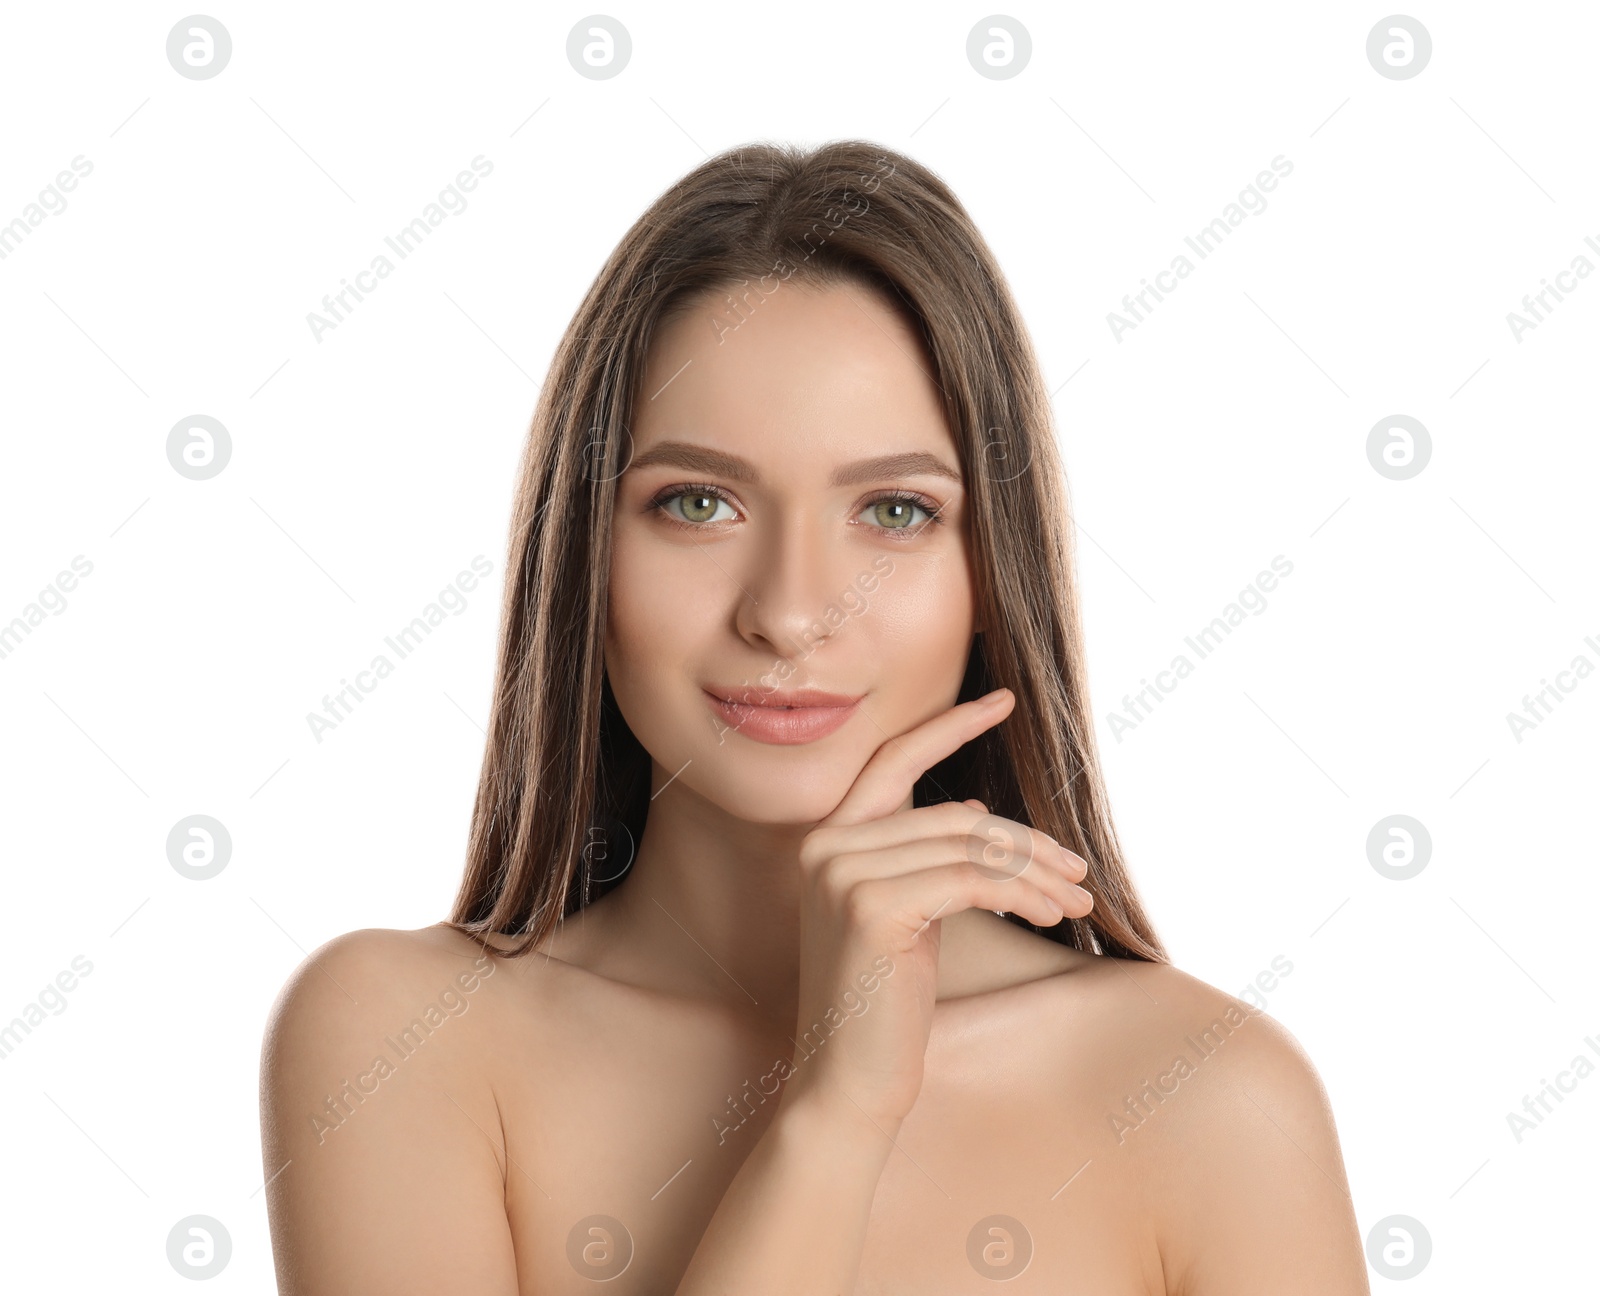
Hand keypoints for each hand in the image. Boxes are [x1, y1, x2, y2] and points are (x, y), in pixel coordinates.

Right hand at [778, 687, 1093, 1130]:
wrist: (849, 1083)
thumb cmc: (883, 1006)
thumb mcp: (907, 917)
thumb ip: (924, 858)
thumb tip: (969, 808)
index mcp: (826, 840)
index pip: (893, 762)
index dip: (949, 726)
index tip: (1001, 698)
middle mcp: (824, 846)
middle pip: (953, 816)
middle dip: (1028, 842)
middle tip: (1079, 873)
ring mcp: (842, 873)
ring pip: (970, 845)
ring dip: (1037, 872)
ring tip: (1076, 900)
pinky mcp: (871, 907)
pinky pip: (971, 879)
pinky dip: (1022, 893)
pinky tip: (1051, 915)